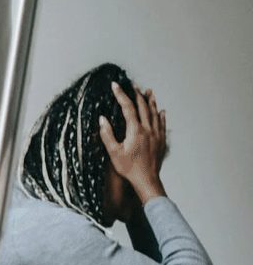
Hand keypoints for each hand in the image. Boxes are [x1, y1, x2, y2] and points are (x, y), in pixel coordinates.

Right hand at [99, 82, 168, 203]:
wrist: (147, 179)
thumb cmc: (128, 168)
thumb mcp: (113, 152)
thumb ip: (107, 134)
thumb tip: (102, 119)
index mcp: (135, 130)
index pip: (127, 107)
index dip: (121, 95)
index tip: (115, 85)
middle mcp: (148, 129)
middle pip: (143, 107)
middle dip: (137, 94)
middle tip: (132, 85)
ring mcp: (157, 134)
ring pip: (155, 113)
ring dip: (151, 101)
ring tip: (149, 91)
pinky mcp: (162, 141)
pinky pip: (162, 124)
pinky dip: (161, 115)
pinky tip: (161, 111)